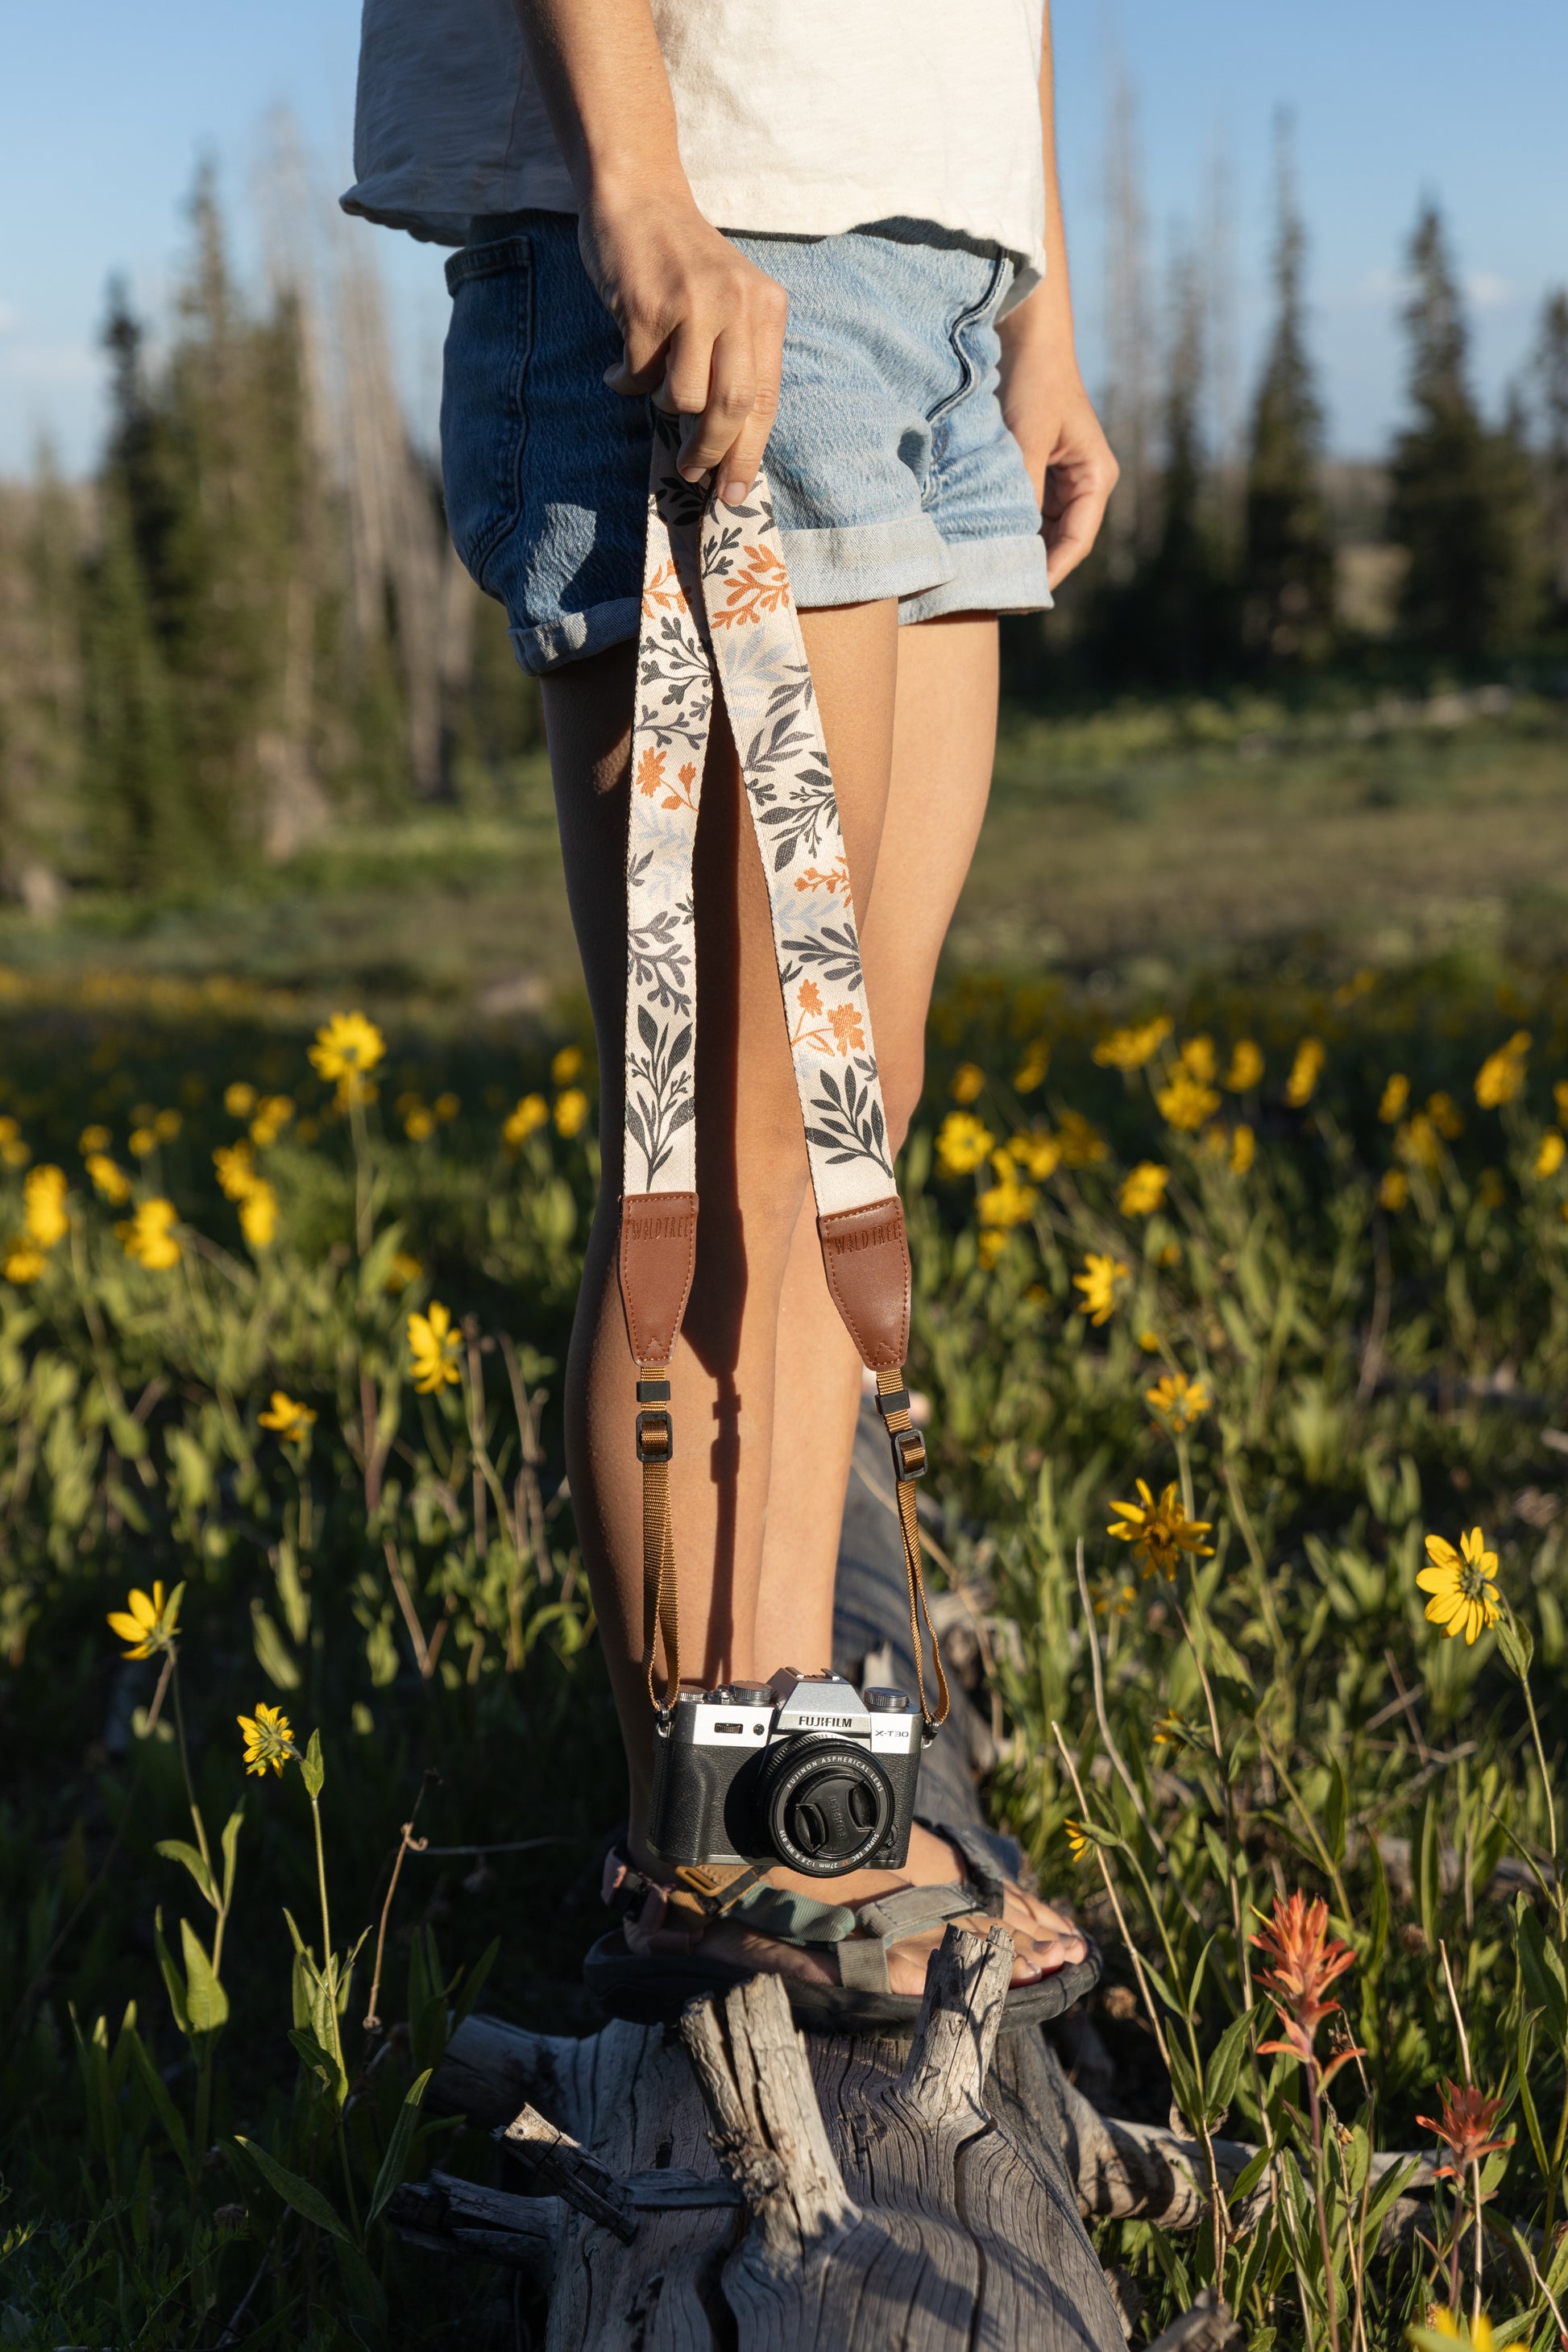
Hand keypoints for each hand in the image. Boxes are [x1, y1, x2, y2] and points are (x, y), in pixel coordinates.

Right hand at [578, 187, 787, 501]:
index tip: (732, 493)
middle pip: (731, 405)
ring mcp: (691, 303)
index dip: (747, 453)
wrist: (637, 195)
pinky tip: (619, 369)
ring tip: (651, 388)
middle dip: (709, 450)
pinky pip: (638, 375)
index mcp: (765, 307)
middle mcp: (736, 303)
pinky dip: (625, 384)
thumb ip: (734, 360)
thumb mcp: (728, 302)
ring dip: (661, 407)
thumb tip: (725, 447)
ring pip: (682, 396)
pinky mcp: (646, 305)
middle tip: (689, 470)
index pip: (765, 399)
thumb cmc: (680, 263)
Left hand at [998, 322, 1118, 587]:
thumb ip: (1022, 492)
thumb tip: (1008, 544)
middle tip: (992, 592)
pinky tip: (977, 539)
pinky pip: (1020, 509)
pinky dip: (1002, 523)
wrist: (1023, 333)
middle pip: (1056, 542)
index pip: (1076, 542)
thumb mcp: (1027, 440)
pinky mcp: (1032, 469)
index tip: (1019, 595)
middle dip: (1028, 564)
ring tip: (982, 571)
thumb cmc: (1035, 380)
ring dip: (1012, 545)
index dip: (1049, 571)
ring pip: (1036, 529)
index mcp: (1095, 478)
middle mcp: (1081, 483)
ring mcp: (1056, 478)